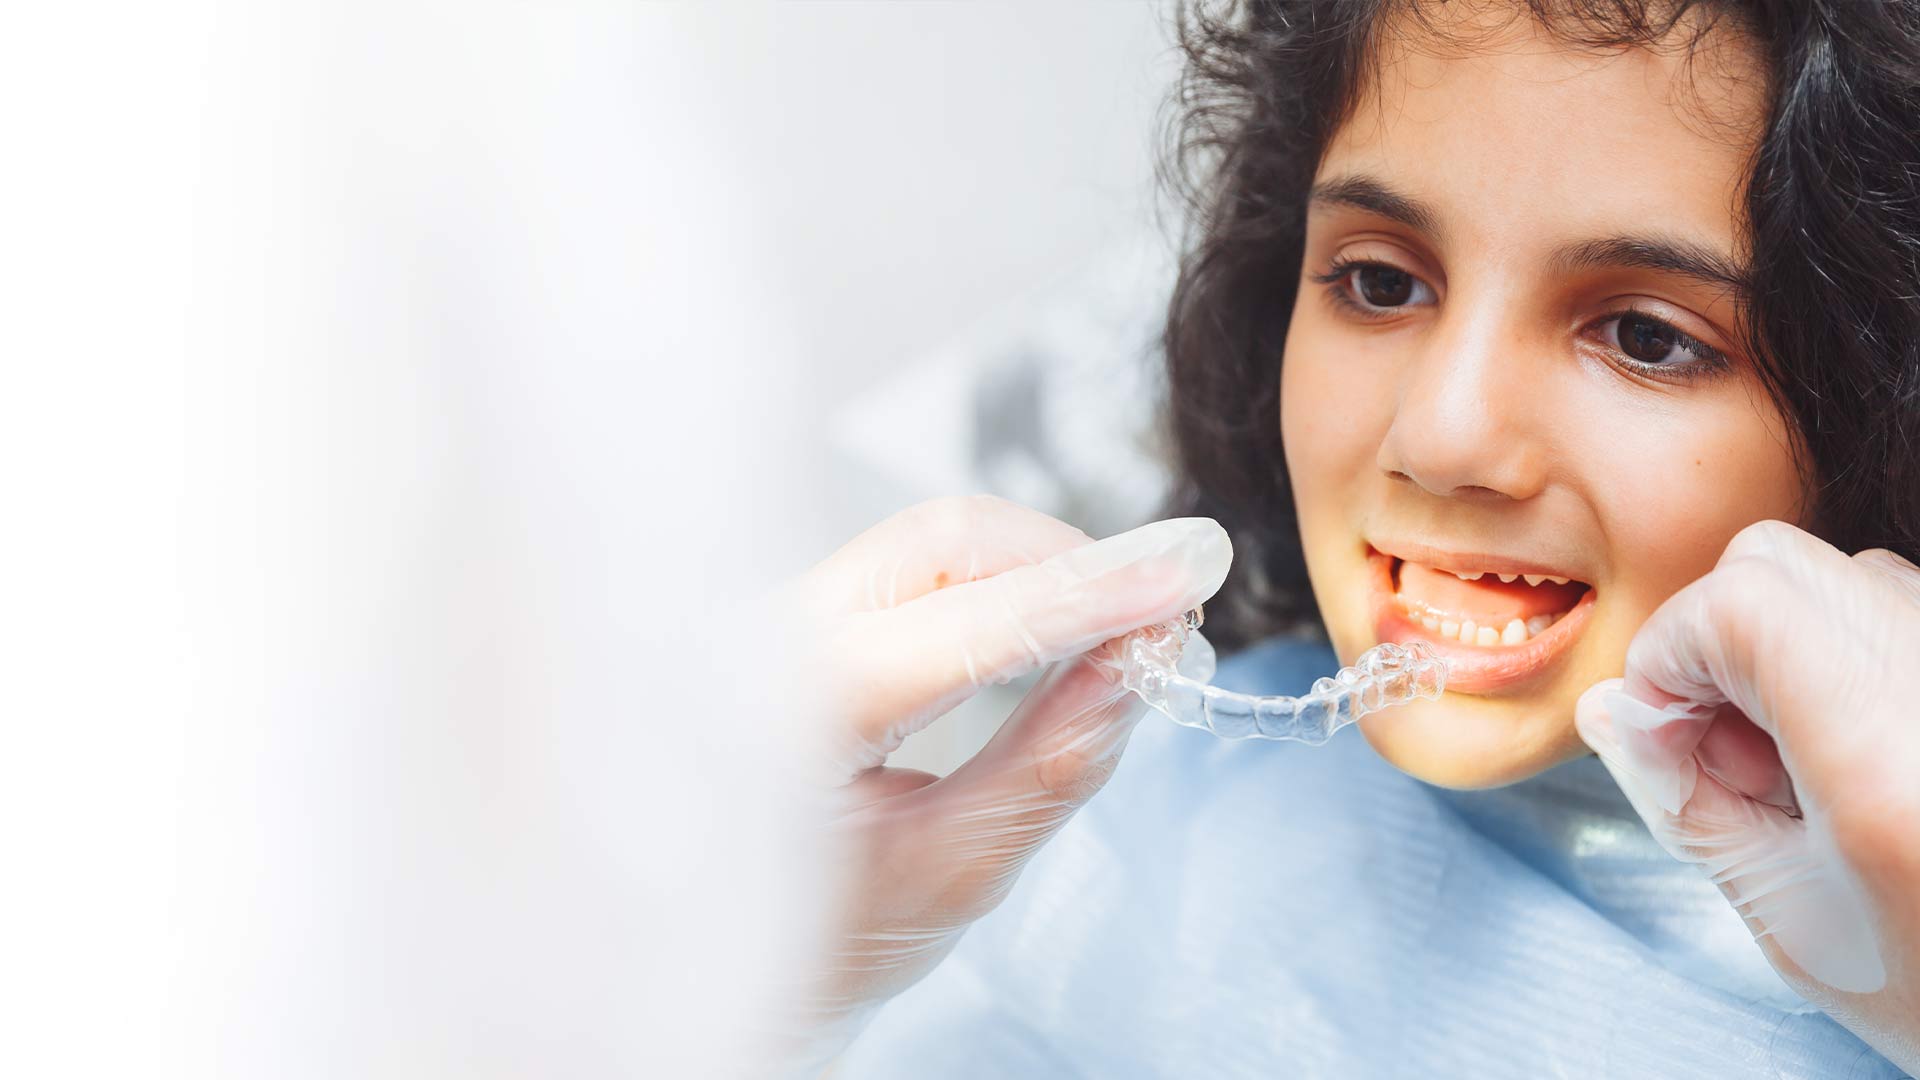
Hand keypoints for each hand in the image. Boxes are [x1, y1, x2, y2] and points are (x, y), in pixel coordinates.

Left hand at [776, 496, 1230, 1066]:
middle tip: (1158, 613)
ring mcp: (769, 617)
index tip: (1182, 582)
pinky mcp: (793, 616)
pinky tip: (1045, 625)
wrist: (713, 967)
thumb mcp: (953, 870)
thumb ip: (1050, 763)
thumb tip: (1142, 661)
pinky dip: (995, 583)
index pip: (963, 623)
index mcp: (783, 711)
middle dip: (1066, 564)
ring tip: (1114, 628)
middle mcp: (759, 638)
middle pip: (945, 541)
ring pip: (931, 541)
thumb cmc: (820, 943)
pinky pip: (910, 567)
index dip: (1087, 595)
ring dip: (1036, 569)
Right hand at [1575, 521, 1919, 1071]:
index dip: (1667, 652)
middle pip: (1774, 563)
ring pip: (1835, 578)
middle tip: (1716, 746)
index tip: (1658, 731)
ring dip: (1776, 649)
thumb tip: (1612, 715)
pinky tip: (1844, 756)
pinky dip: (1838, 661)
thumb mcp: (1789, 923)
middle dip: (1710, 641)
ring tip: (1793, 766)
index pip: (1742, 601)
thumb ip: (1686, 806)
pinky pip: (1890, 612)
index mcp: (1884, 752)